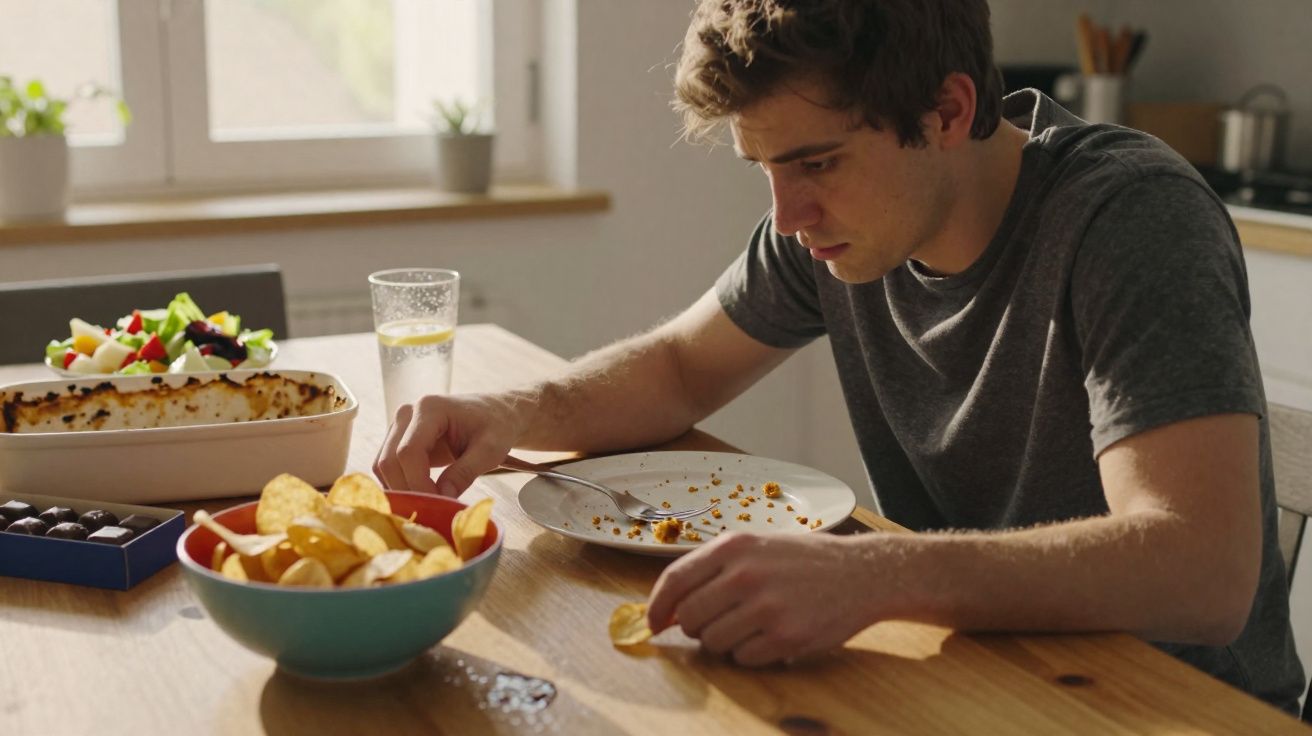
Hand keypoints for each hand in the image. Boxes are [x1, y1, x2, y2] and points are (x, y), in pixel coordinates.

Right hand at [373, 392, 526, 496]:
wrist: (494, 413)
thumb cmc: (495, 426)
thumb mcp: (490, 450)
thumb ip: (465, 472)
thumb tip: (442, 498)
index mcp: (429, 408)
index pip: (408, 451)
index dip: (418, 483)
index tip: (437, 503)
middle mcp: (406, 413)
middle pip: (389, 460)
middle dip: (408, 490)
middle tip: (432, 510)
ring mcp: (398, 426)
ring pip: (383, 466)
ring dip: (401, 490)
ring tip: (428, 504)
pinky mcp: (397, 440)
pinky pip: (387, 468)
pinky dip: (400, 485)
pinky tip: (421, 496)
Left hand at [646, 531, 878, 665]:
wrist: (860, 573)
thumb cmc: (802, 561)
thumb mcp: (755, 546)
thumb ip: (711, 571)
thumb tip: (667, 610)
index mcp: (733, 546)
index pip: (674, 581)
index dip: (657, 607)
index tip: (654, 622)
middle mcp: (745, 575)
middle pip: (688, 617)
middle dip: (695, 626)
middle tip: (717, 621)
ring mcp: (766, 607)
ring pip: (713, 641)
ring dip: (724, 641)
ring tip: (749, 625)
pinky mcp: (786, 636)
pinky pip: (743, 658)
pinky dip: (750, 653)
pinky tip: (769, 635)